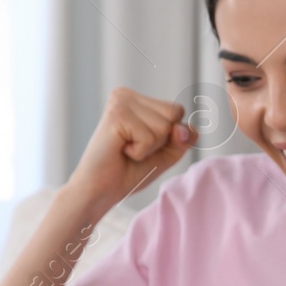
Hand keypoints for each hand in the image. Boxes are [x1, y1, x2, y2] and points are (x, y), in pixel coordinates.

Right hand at [66, 87, 195, 211]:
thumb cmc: (129, 171)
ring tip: (126, 149)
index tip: (140, 144)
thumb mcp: (166, 153)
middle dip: (160, 140)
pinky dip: (140, 152)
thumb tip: (185, 128)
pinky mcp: (116, 115)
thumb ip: (182, 138)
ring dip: (149, 147)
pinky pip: (150, 137)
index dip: (168, 136)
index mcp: (136, 99)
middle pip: (174, 114)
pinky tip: (121, 150)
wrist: (100, 190)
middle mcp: (126, 95)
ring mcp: (120, 102)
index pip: (177, 110)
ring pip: (164, 126)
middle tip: (132, 148)